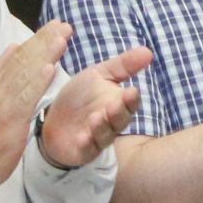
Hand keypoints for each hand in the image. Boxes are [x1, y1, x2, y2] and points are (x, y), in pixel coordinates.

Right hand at [0, 22, 70, 188]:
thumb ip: (0, 75)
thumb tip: (12, 48)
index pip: (17, 57)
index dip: (36, 40)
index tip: (54, 27)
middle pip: (22, 60)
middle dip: (44, 41)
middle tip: (62, 25)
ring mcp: (2, 103)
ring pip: (24, 73)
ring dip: (44, 54)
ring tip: (61, 39)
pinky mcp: (9, 118)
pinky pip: (24, 97)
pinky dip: (37, 82)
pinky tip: (50, 69)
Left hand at [37, 44, 153, 168]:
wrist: (53, 121)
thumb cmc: (79, 98)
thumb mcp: (98, 75)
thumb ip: (123, 65)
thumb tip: (149, 51)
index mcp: (118, 104)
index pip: (129, 103)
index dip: (131, 99)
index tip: (131, 90)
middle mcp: (111, 123)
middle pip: (120, 120)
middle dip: (118, 113)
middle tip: (115, 104)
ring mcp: (97, 138)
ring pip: (105, 134)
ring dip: (101, 126)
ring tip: (96, 117)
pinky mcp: (82, 150)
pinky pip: (87, 149)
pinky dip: (85, 143)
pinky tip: (82, 137)